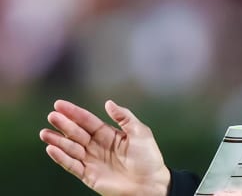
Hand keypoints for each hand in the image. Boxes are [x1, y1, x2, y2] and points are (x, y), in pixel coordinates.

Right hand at [39, 99, 170, 195]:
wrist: (150, 184)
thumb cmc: (148, 158)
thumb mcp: (140, 132)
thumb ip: (124, 117)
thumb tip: (108, 103)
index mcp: (108, 134)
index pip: (87, 121)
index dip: (74, 113)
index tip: (59, 104)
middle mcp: (97, 146)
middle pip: (77, 133)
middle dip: (64, 124)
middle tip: (52, 116)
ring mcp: (92, 160)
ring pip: (71, 148)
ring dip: (58, 140)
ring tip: (45, 133)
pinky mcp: (89, 175)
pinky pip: (72, 165)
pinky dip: (61, 158)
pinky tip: (51, 149)